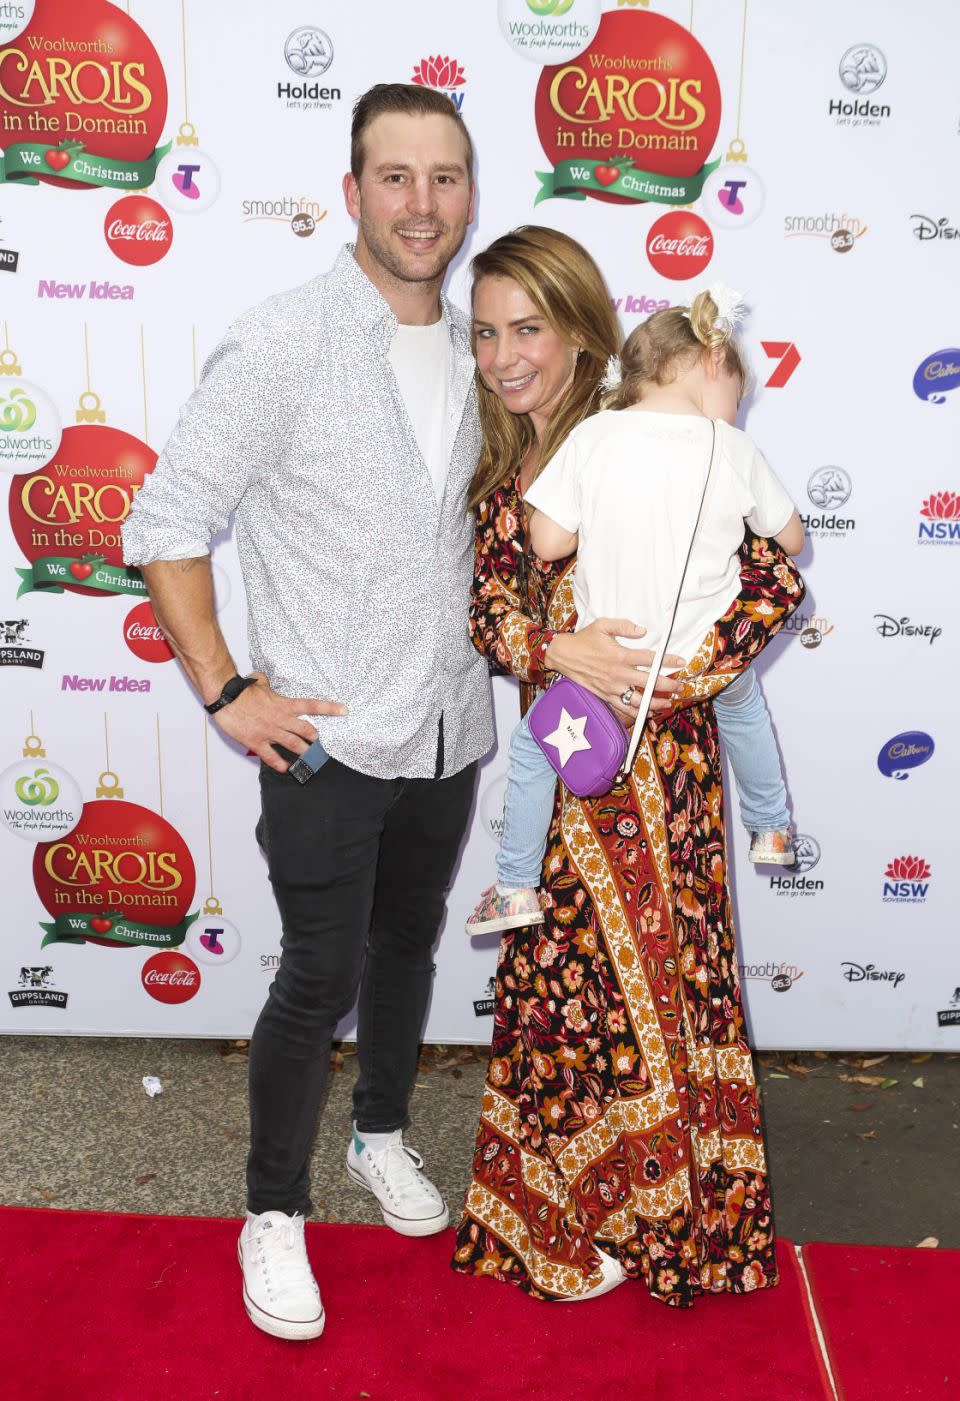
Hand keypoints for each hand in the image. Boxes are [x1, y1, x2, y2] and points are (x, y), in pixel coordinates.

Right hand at [210, 671, 346, 772]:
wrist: (225, 698)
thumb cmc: (240, 690)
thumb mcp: (259, 682)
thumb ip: (266, 684)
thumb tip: (262, 680)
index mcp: (284, 704)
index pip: (312, 706)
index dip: (330, 708)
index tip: (344, 711)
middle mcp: (281, 719)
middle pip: (307, 730)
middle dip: (316, 738)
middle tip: (322, 743)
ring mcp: (270, 732)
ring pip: (294, 745)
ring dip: (304, 752)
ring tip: (311, 759)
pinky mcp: (257, 742)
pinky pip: (272, 757)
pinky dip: (280, 764)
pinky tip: (286, 769)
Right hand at [544, 619, 685, 723]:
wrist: (564, 655)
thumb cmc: (584, 640)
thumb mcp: (602, 625)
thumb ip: (624, 626)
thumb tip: (642, 630)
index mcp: (620, 655)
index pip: (650, 659)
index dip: (668, 660)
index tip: (680, 662)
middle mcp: (618, 673)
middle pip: (649, 682)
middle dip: (668, 684)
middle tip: (680, 685)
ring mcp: (612, 687)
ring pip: (639, 699)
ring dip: (656, 702)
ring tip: (668, 701)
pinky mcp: (606, 695)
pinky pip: (624, 707)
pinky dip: (638, 712)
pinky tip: (649, 713)